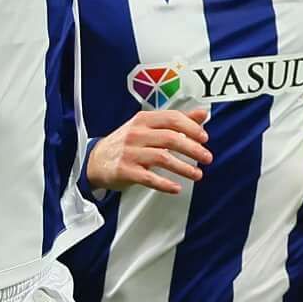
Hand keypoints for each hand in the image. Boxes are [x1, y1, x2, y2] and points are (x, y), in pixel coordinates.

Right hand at [86, 107, 211, 195]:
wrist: (96, 160)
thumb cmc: (127, 143)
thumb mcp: (148, 126)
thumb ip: (176, 120)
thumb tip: (203, 113)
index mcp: (143, 120)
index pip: (172, 119)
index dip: (191, 128)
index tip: (204, 138)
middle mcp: (136, 134)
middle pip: (170, 138)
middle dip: (193, 149)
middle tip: (207, 157)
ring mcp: (130, 152)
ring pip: (163, 158)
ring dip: (184, 168)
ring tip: (197, 174)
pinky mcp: (125, 171)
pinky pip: (149, 178)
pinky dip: (165, 184)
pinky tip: (176, 188)